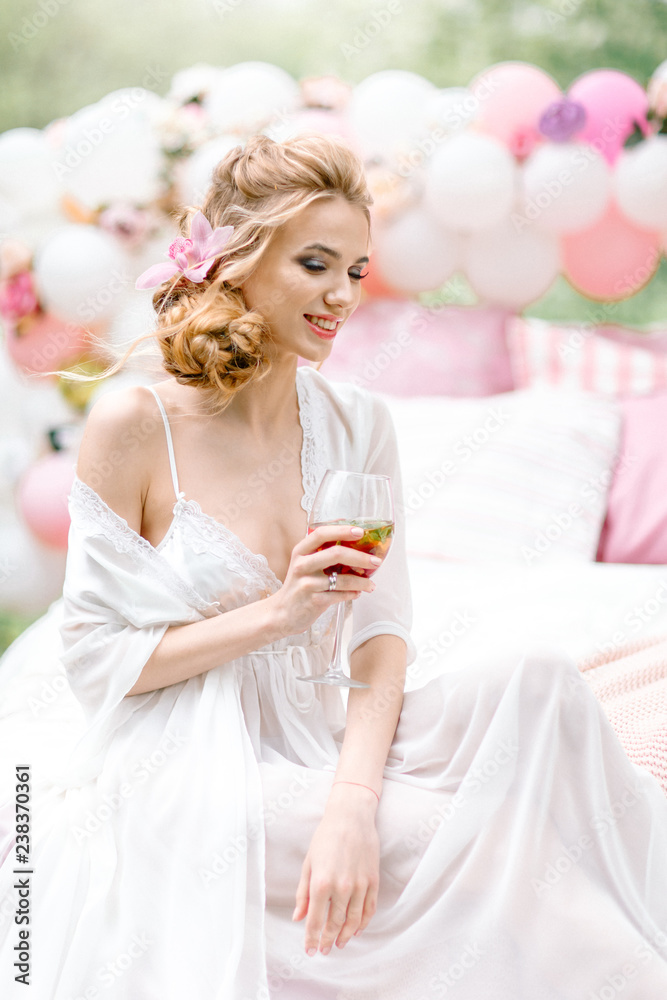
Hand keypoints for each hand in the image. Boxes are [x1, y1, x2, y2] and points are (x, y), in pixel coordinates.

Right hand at [269, 524, 378, 636]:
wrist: (283, 613)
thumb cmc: (300, 585)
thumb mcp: (305, 565)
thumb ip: (323, 554)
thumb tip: (357, 547)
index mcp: (301, 551)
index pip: (321, 534)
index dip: (342, 530)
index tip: (360, 532)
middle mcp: (302, 564)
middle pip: (336, 553)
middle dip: (361, 557)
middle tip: (377, 561)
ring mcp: (307, 583)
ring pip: (342, 579)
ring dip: (362, 582)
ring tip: (371, 584)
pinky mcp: (314, 600)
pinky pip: (341, 595)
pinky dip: (353, 594)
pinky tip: (358, 593)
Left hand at [292, 783, 379, 954]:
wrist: (350, 817)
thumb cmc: (325, 838)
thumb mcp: (308, 864)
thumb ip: (303, 893)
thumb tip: (298, 918)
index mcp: (321, 883)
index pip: (315, 921)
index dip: (312, 938)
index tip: (310, 950)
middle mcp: (342, 887)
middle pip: (335, 924)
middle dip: (328, 940)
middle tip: (324, 950)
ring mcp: (360, 885)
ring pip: (354, 920)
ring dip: (346, 935)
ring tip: (339, 943)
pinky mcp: (373, 880)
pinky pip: (370, 909)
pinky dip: (363, 923)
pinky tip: (357, 930)